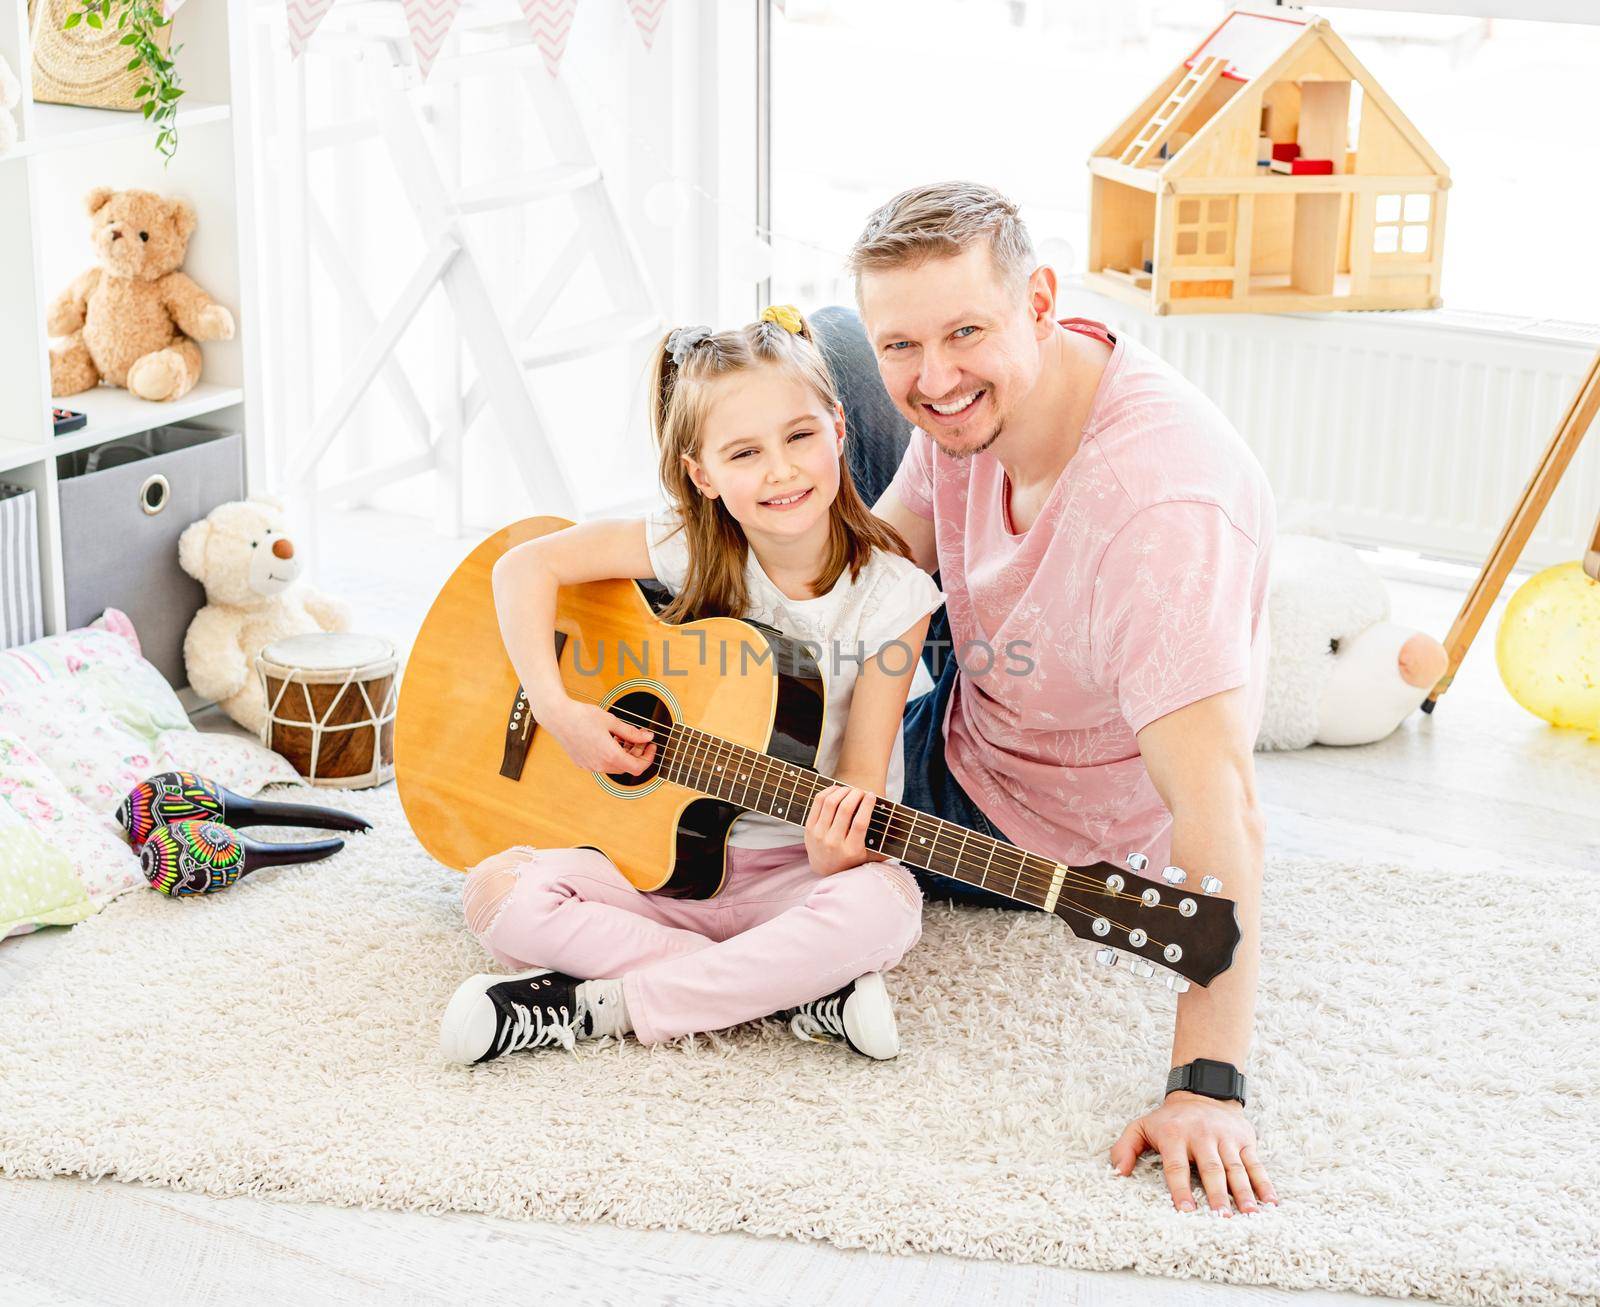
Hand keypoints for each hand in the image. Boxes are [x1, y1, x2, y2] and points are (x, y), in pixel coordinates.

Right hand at [545, 701, 655, 775]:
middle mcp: (600, 765)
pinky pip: (602, 764)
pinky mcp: (582, 763)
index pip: (638, 767)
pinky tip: (609, 740)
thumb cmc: (582, 716)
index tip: (650, 747)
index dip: (648, 758)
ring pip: (614, 766)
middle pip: (627, 767)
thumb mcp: (612, 721)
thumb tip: (648, 737)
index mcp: (610, 755)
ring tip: (622, 737)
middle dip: (636, 754)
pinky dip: (610, 756)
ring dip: (623, 755)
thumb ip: (632, 732)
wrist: (558, 717)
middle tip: (638, 739)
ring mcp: (590, 766)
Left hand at [802, 784, 885, 876]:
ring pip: (830, 803)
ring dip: (843, 791)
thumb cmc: (852, 860)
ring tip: (851, 789)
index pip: (860, 823)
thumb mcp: (868, 859)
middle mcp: (833, 843)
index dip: (867, 806)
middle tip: (861, 790)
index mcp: (851, 850)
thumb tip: (904, 837)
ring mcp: (819, 835)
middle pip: (845, 809)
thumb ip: (885, 850)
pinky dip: (829, 792)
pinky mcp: (808, 828)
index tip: (872, 795)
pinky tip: (838, 790)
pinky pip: (818, 802)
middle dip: (855, 794)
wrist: (824, 869)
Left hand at [1109, 1091, 1276, 1214]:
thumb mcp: (1142, 1126)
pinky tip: (1270, 1202)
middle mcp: (1202, 1136)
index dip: (1181, 1189)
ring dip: (1243, 1193)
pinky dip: (1264, 1183)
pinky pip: (1255, 1163)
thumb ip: (1125, 1147)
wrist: (1202, 1092)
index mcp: (1175, 1136)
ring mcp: (1225, 1138)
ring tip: (1249, 1216)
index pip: (1177, 1166)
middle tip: (1222, 1219)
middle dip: (1217, 1195)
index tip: (1186, 1211)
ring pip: (1235, 1168)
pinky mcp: (1244, 1139)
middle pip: (1211, 1169)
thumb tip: (1118, 1172)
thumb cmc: (1169, 1120)